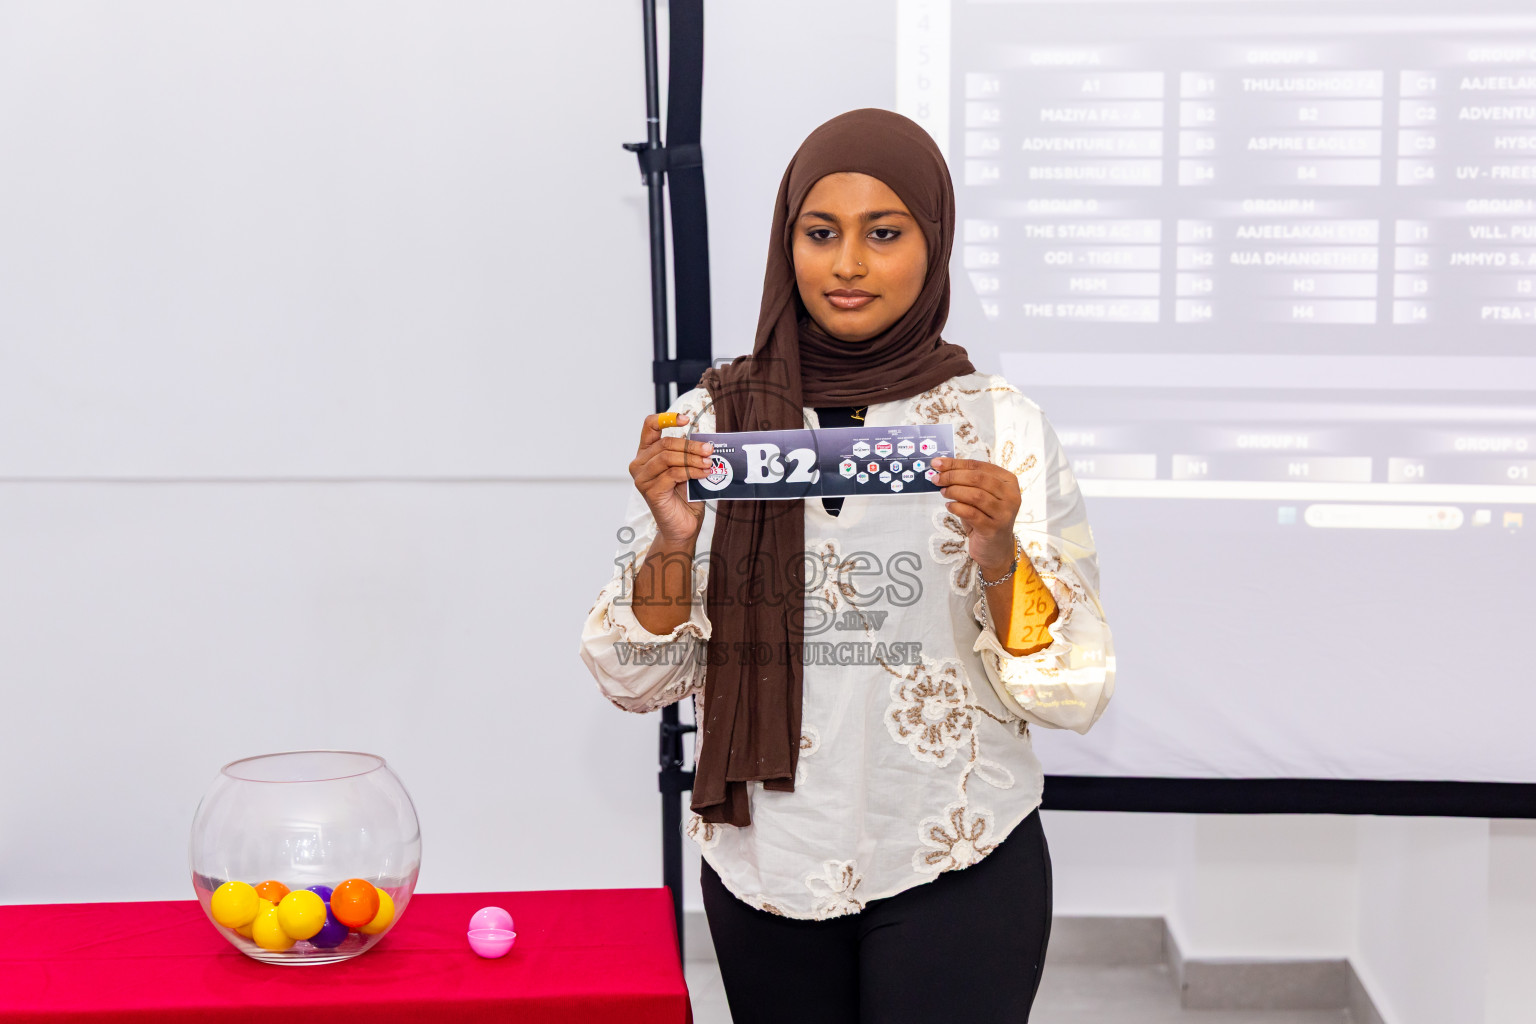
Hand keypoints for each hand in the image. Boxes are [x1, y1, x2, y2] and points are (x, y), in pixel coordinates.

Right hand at [628, 412, 715, 546]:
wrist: (683, 526)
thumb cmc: (685, 497)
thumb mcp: (688, 468)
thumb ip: (689, 454)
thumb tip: (705, 440)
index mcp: (647, 453)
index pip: (649, 426)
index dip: (667, 418)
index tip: (686, 420)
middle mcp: (640, 464)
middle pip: (665, 443)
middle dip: (690, 445)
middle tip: (709, 449)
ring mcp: (642, 478)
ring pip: (668, 457)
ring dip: (692, 458)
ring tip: (708, 463)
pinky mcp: (650, 491)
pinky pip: (672, 474)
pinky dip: (690, 472)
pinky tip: (703, 474)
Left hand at [931, 456, 1020, 578]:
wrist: (995, 549)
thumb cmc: (985, 517)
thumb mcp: (979, 496)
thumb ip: (967, 481)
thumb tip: (941, 467)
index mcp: (1008, 481)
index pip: (979, 466)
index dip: (956, 463)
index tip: (937, 463)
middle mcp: (1011, 496)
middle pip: (977, 478)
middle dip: (953, 476)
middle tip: (936, 478)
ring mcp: (1004, 513)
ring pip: (975, 495)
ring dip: (954, 491)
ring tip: (943, 492)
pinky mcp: (994, 528)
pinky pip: (971, 513)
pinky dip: (957, 507)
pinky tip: (949, 506)